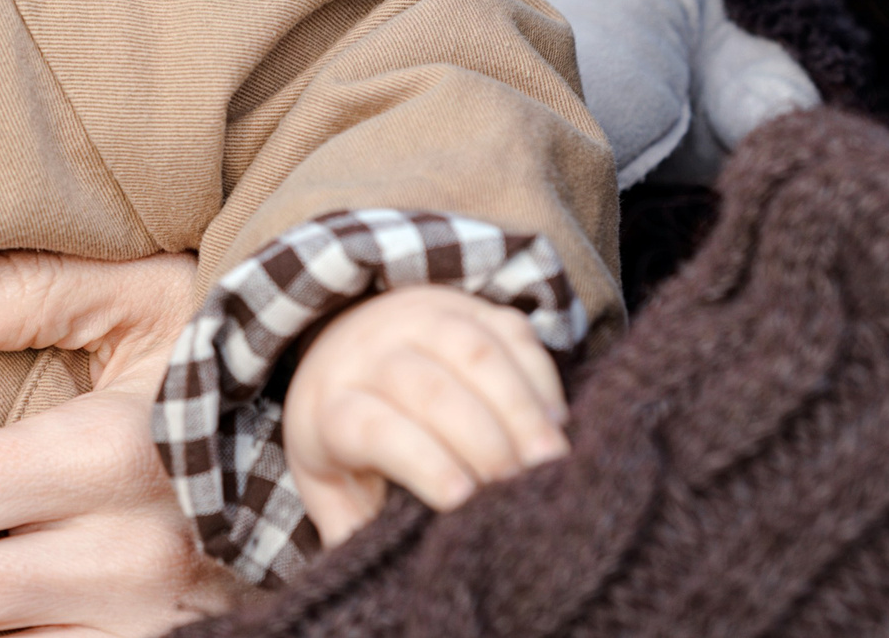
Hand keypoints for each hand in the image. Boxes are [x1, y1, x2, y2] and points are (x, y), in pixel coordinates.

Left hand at [283, 284, 566, 546]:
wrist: (346, 351)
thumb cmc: (350, 444)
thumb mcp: (335, 488)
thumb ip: (357, 529)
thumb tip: (383, 583)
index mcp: (330, 405)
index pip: (369, 424)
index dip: (416, 458)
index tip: (462, 498)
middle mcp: (367, 352)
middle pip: (425, 385)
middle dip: (481, 439)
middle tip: (523, 487)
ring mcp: (415, 318)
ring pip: (470, 348)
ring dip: (518, 404)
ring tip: (551, 458)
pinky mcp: (464, 305)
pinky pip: (508, 328)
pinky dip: (538, 374)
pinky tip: (557, 420)